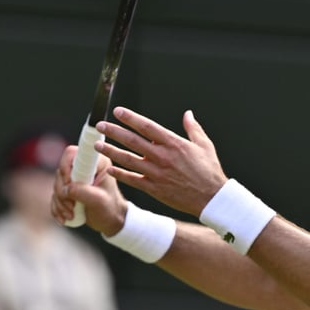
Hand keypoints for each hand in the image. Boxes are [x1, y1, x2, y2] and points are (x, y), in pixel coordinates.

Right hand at [52, 144, 128, 235]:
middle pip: (60, 172)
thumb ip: (82, 192)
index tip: (69, 183)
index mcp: (95, 162)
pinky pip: (55, 196)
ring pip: (57, 186)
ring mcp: (74, 178)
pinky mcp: (68, 190)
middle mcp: (84, 167)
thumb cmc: (110, 207)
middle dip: (62, 192)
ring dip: (60, 202)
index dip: (65, 167)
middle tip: (71, 207)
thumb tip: (65, 189)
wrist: (111, 220)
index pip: (72, 154)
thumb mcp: (99, 200)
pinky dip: (57, 208)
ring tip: (71, 215)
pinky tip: (64, 219)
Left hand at [94, 107, 227, 217]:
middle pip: (133, 141)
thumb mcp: (205, 145)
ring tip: (97, 145)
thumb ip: (193, 128)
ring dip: (111, 151)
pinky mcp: (155, 188)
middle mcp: (162, 157)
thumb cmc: (210, 171)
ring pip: (128, 160)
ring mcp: (157, 173)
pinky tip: (109, 168)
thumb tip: (187, 114)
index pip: (147, 127)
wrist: (212, 198)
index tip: (118, 111)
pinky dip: (120, 174)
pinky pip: (133, 179)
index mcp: (174, 144)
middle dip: (114, 131)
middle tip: (99, 125)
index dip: (131, 118)